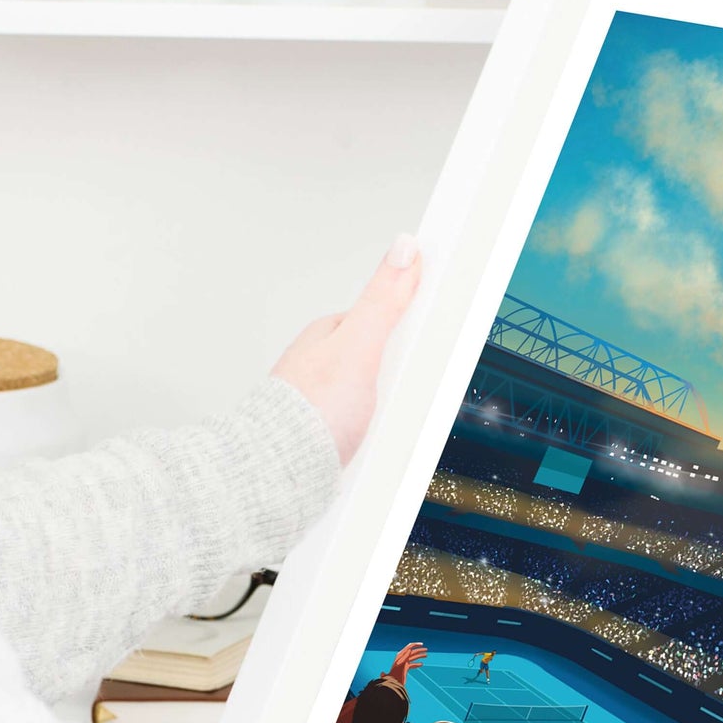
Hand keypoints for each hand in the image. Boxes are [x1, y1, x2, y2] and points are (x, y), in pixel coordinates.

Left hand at [272, 233, 421, 464]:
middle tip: (415, 389)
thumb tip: (403, 248)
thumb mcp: (358, 347)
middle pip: (388, 359)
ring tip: (398, 422)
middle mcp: (324, 365)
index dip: (417, 322)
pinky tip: (383, 440)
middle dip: (407, 374)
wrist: (280, 474)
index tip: (442, 325)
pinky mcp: (331, 433)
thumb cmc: (309, 414)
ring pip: (380, 396)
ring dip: (394, 410)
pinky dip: (380, 432)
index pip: (387, 316)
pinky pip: (369, 426)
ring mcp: (327, 399)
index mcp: (329, 335)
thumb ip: (383, 301)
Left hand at [388, 641, 427, 683]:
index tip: (422, 644)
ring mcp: (403, 663)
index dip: (415, 644)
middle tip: (426, 650)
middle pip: (412, 652)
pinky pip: (412, 664)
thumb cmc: (395, 674)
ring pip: (413, 658)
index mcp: (401, 655)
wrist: (393, 683)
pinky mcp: (405, 668)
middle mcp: (402, 658)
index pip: (409, 647)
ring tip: (426, 655)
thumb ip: (405, 656)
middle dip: (419, 650)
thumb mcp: (400, 664)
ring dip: (419, 656)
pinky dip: (417, 664)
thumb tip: (410, 649)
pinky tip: (421, 664)